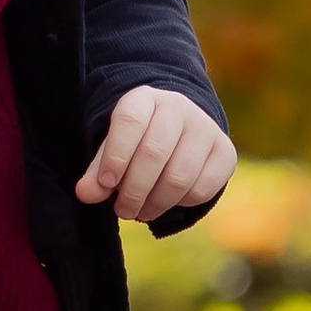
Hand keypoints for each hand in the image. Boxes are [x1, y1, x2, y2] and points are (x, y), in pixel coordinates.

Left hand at [76, 86, 235, 224]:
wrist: (181, 130)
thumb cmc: (138, 142)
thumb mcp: (114, 149)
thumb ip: (98, 172)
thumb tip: (86, 193)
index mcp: (144, 99)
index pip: (129, 122)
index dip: (115, 156)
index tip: (106, 184)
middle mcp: (178, 107)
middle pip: (154, 153)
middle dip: (133, 191)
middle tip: (122, 211)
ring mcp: (205, 128)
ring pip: (179, 176)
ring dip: (155, 203)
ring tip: (141, 212)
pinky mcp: (224, 152)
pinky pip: (202, 188)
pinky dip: (181, 203)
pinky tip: (168, 201)